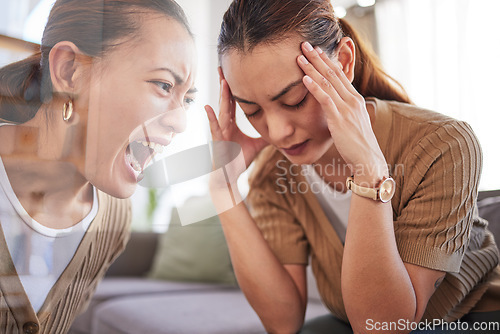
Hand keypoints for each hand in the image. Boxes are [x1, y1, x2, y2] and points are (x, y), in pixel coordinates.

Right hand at [204, 67, 267, 178]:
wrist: (228, 177)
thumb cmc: (239, 161)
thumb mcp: (257, 146)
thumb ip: (267, 137)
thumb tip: (283, 131)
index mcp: (233, 124)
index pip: (234, 102)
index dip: (235, 88)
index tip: (236, 72)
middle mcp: (225, 124)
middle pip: (226, 100)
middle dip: (226, 84)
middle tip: (225, 66)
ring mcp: (220, 132)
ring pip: (222, 110)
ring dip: (222, 96)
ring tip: (223, 80)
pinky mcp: (217, 141)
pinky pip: (214, 128)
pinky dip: (211, 118)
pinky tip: (207, 107)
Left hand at [297, 42, 387, 182]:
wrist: (368, 159)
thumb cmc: (358, 145)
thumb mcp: (352, 123)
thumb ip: (344, 112)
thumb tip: (335, 109)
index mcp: (356, 99)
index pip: (340, 74)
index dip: (327, 61)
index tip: (316, 50)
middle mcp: (352, 99)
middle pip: (333, 73)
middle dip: (317, 58)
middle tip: (304, 45)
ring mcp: (347, 108)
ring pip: (327, 82)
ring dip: (312, 68)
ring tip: (300, 56)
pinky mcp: (340, 119)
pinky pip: (325, 99)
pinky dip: (314, 87)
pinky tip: (304, 78)